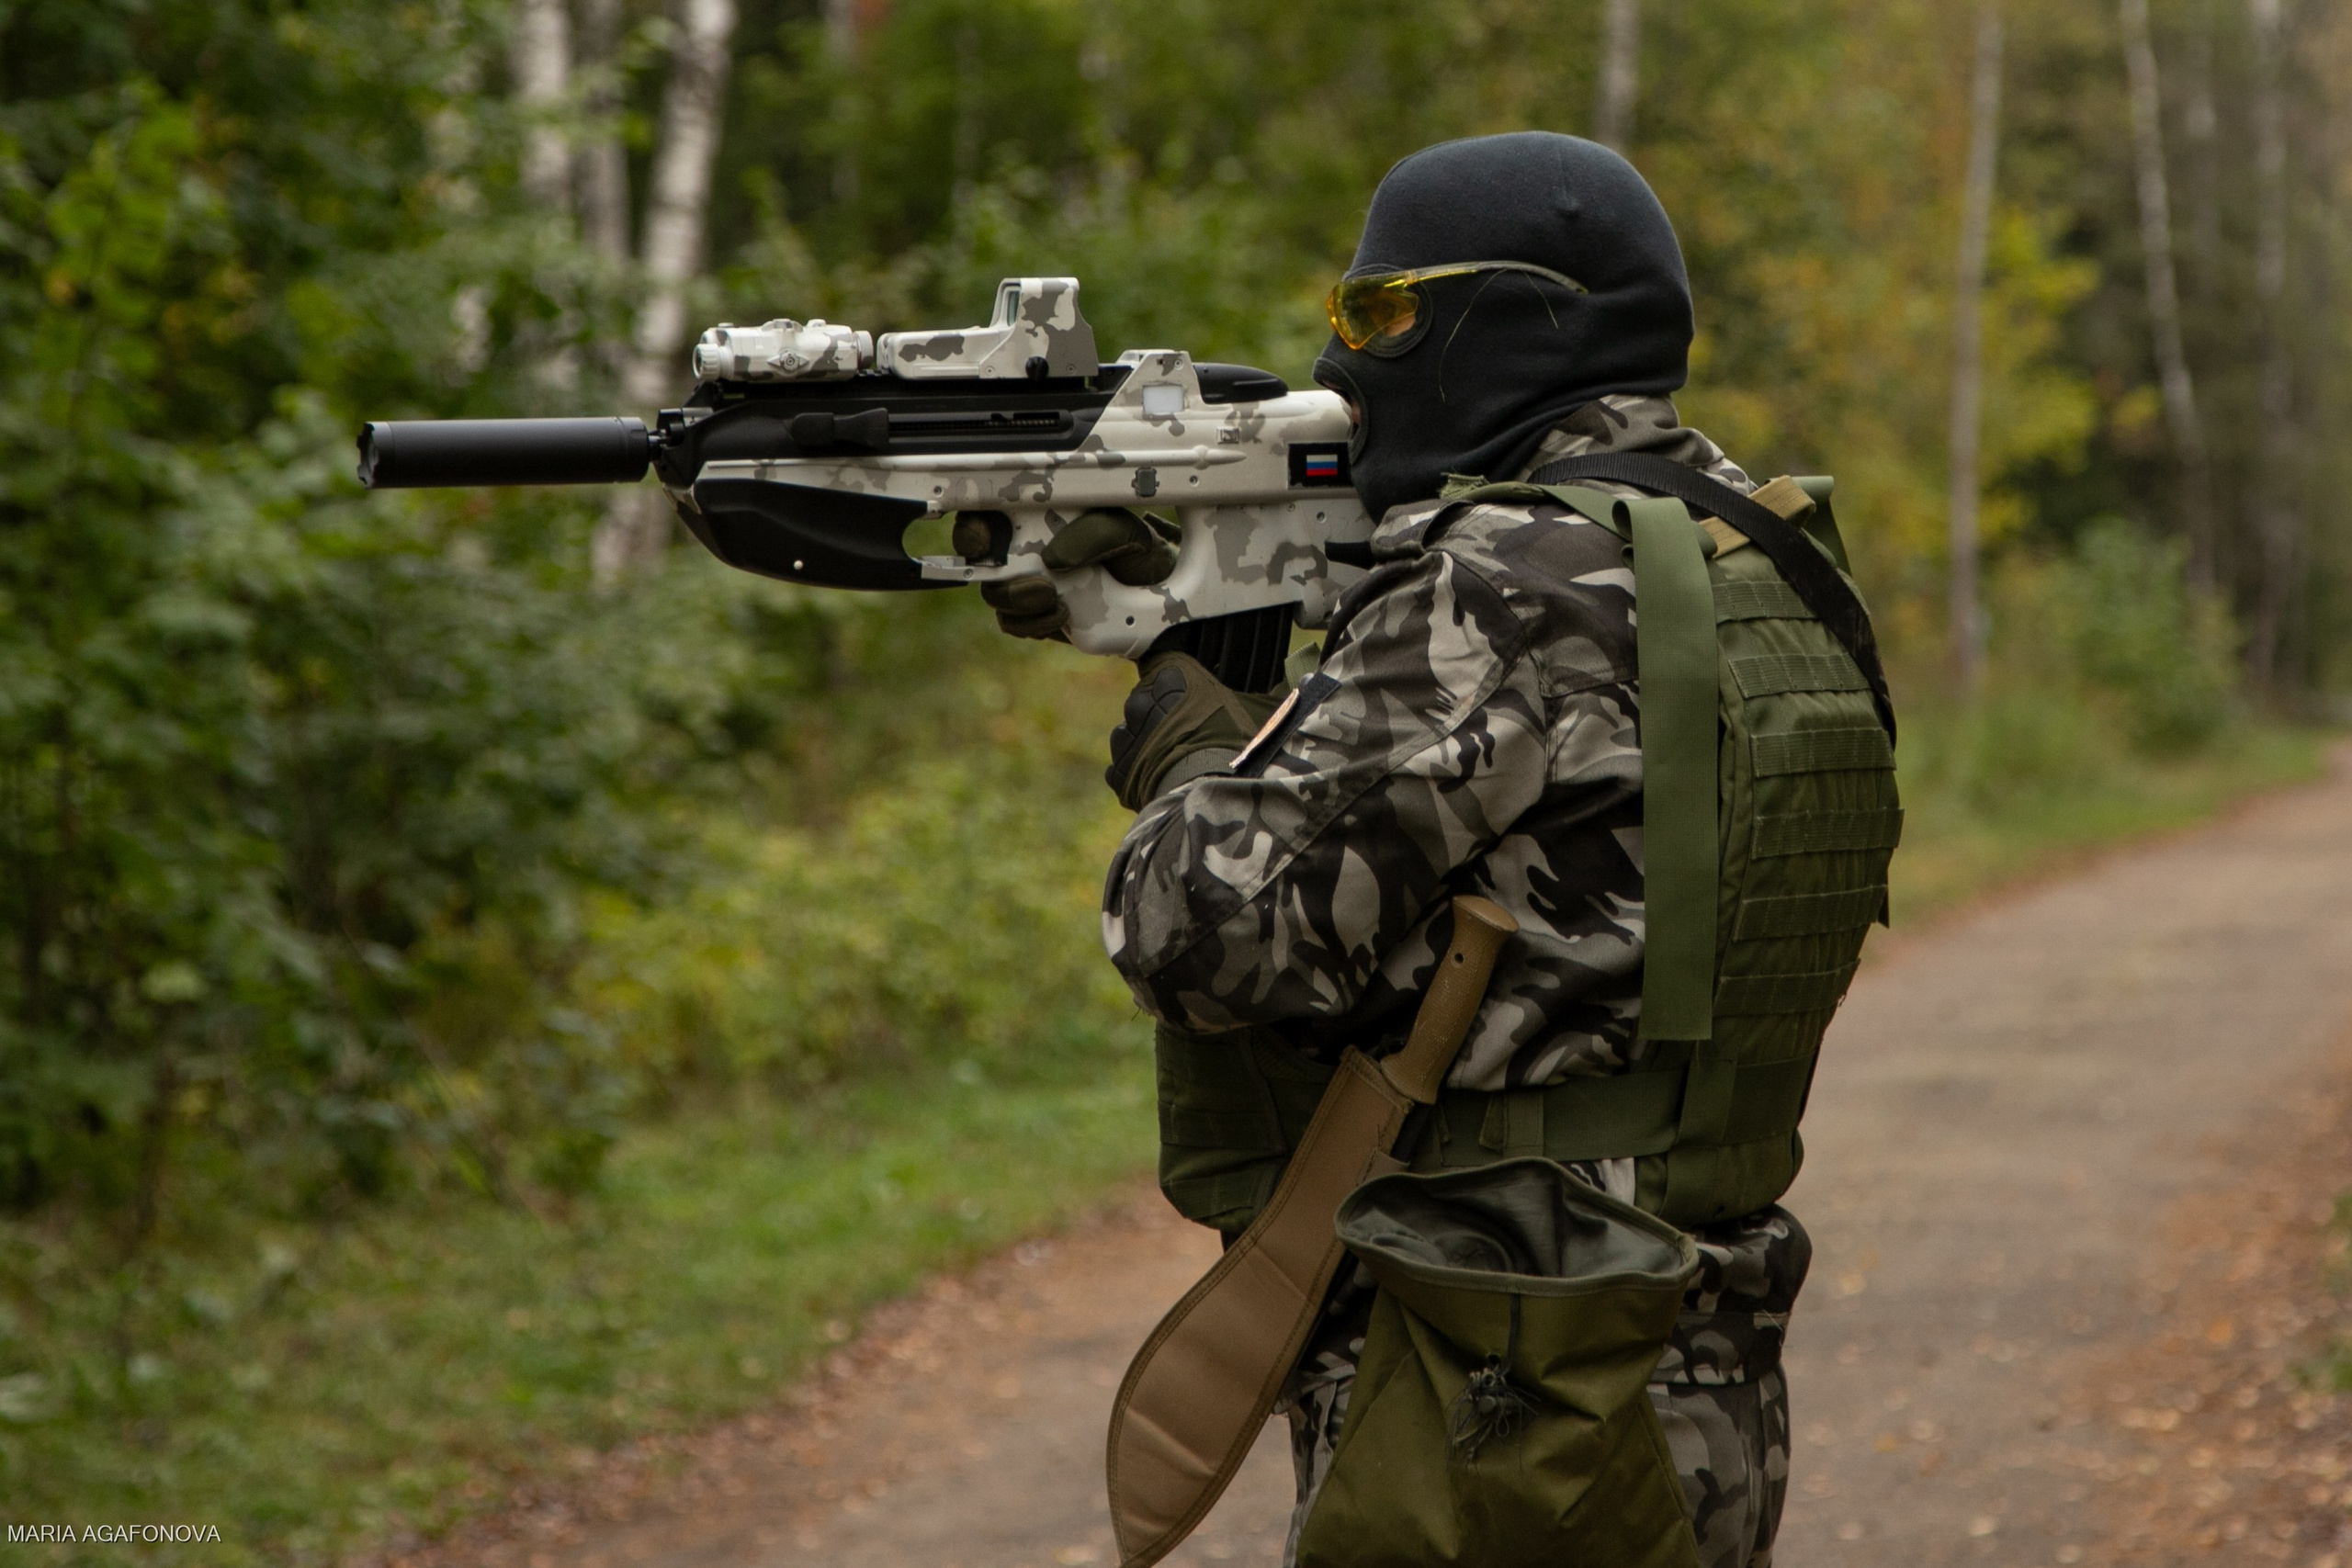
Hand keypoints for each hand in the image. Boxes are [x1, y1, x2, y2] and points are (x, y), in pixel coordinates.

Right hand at [957, 508, 1180, 640]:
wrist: (1161, 597)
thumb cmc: (1141, 552)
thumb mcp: (1128, 532)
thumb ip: (1096, 533)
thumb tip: (1055, 557)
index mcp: (1039, 512)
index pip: (987, 513)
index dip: (973, 526)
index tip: (982, 542)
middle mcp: (1026, 545)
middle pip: (980, 559)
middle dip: (996, 576)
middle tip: (1038, 586)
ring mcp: (1027, 582)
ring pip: (996, 596)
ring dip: (1019, 604)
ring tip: (1059, 603)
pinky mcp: (1035, 616)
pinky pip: (1016, 623)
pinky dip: (1034, 624)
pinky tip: (1063, 618)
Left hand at [1104, 653, 1285, 809]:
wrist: (1219, 800)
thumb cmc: (1246, 749)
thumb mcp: (1271, 711)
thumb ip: (1279, 690)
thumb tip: (1308, 679)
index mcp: (1172, 674)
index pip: (1167, 661)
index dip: (1183, 680)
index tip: (1197, 694)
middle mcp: (1141, 698)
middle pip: (1151, 698)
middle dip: (1170, 714)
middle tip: (1199, 734)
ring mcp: (1127, 736)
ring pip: (1136, 733)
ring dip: (1153, 743)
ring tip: (1185, 762)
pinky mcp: (1119, 773)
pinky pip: (1126, 769)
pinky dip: (1141, 775)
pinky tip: (1169, 782)